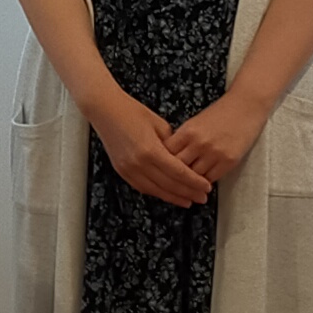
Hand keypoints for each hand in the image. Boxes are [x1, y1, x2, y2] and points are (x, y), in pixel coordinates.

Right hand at [92, 90, 212, 207]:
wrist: (105, 110)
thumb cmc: (132, 112)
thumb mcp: (160, 124)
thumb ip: (172, 144)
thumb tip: (183, 158)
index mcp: (151, 150)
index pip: (178, 172)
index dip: (194, 182)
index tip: (206, 187)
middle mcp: (139, 163)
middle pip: (169, 185)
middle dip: (188, 193)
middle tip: (202, 198)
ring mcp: (128, 169)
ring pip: (156, 190)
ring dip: (173, 198)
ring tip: (187, 201)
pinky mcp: (122, 171)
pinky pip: (142, 187)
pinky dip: (157, 193)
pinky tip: (167, 194)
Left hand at [167, 92, 269, 185]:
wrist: (246, 105)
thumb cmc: (220, 113)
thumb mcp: (195, 122)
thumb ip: (182, 139)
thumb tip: (168, 157)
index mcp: (187, 131)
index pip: (167, 154)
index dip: (162, 162)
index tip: (162, 168)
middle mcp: (199, 143)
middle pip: (178, 168)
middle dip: (174, 174)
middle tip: (173, 181)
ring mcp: (214, 153)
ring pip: (194, 177)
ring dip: (190, 180)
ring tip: (187, 183)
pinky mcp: (229, 161)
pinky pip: (211, 179)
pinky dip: (204, 181)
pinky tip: (202, 181)